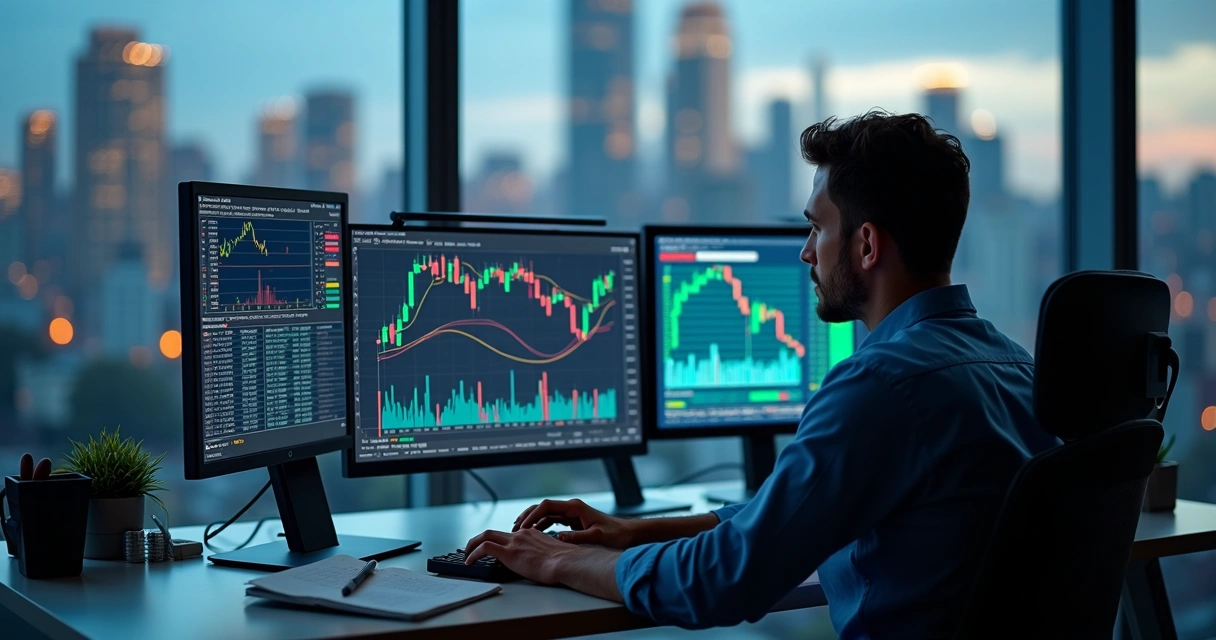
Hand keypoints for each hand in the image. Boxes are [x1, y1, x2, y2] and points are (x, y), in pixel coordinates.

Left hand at [463, 528, 571, 583]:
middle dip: (478, 539)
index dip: (498, 541)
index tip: (493, 548)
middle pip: (493, 531)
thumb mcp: (552, 554)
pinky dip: (473, 553)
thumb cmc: (565, 562)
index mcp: (531, 534)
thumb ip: (543, 553)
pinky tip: (469, 561)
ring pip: (485, 536)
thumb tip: (543, 563)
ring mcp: (514, 542)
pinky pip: (484, 548)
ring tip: (466, 555)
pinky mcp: (508, 552)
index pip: (509, 534)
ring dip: (472, 545)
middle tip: (471, 548)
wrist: (566, 562)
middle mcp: (521, 534)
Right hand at [513, 498, 634, 548]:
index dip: (533, 515)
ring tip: (518, 532)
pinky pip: (551, 521)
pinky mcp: (572, 521)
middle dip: (527, 516)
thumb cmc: (615, 535)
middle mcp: (571, 508)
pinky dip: (540, 526)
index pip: (547, 506)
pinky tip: (532, 535)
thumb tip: (558, 538)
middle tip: (514, 528)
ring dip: (532, 522)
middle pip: (543, 507)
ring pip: (545, 514)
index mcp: (575, 507)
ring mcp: (571, 514)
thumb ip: (578, 538)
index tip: (523, 527)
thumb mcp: (597, 537)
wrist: (627, 534)